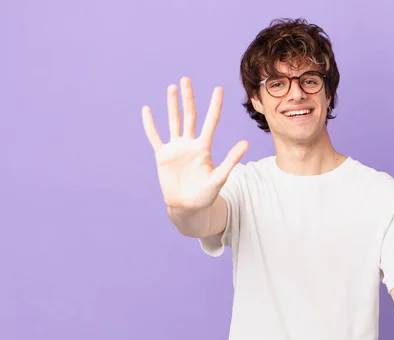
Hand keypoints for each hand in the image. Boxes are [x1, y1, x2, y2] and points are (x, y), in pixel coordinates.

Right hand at [142, 77, 248, 209]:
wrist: (187, 207)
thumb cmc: (206, 195)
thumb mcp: (220, 177)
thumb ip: (231, 160)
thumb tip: (246, 143)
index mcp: (204, 148)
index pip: (210, 121)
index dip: (214, 105)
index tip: (218, 89)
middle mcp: (190, 144)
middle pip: (189, 116)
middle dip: (188, 98)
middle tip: (186, 79)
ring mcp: (176, 148)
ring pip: (173, 122)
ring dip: (171, 105)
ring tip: (172, 88)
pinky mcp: (163, 156)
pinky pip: (155, 137)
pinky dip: (150, 125)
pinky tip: (147, 110)